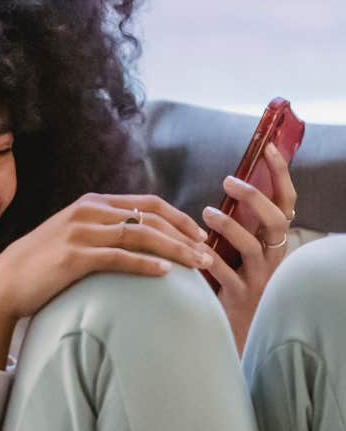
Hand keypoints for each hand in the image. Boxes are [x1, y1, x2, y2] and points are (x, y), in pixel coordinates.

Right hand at [0, 193, 210, 368]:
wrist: (5, 282)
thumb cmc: (43, 264)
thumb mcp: (73, 236)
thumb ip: (102, 230)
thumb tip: (139, 239)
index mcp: (91, 204)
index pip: (147, 203)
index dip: (179, 217)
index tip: (201, 235)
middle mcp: (88, 212)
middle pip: (150, 217)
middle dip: (185, 235)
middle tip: (209, 254)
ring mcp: (80, 232)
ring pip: (141, 235)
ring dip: (175, 249)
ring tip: (199, 265)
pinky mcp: (74, 255)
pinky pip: (118, 257)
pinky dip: (145, 264)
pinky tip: (164, 274)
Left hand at [202, 142, 296, 353]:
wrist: (235, 332)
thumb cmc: (232, 283)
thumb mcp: (240, 250)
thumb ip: (238, 223)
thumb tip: (227, 187)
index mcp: (274, 243)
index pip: (285, 204)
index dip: (281, 176)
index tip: (269, 149)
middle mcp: (273, 259)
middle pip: (275, 222)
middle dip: (255, 197)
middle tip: (230, 180)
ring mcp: (259, 280)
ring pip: (252, 247)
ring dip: (229, 226)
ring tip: (207, 211)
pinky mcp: (240, 299)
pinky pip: (226, 276)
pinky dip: (209, 261)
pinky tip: (195, 251)